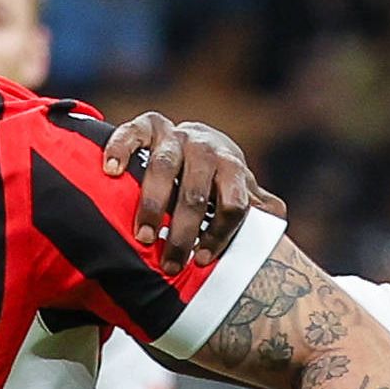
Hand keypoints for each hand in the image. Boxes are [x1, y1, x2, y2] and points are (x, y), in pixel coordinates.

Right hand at [103, 114, 281, 267]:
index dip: (220, 234)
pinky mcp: (147, 124)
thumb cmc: (218, 176)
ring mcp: (176, 135)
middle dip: (184, 232)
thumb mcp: (240, 189)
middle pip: (196, 193)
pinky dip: (120, 149)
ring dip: (153, 205)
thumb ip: (256, 204)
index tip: (203, 259)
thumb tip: (278, 219)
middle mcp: (205, 148)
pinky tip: (112, 172)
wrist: (197, 137)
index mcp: (232, 167)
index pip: (233, 204)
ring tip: (143, 237)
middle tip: (170, 264)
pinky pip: (132, 133)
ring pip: (165, 168)